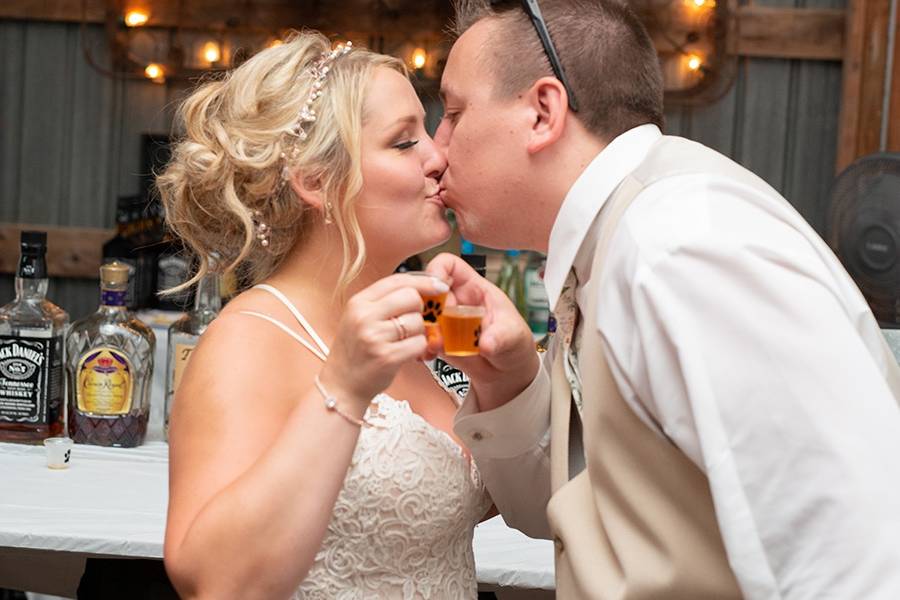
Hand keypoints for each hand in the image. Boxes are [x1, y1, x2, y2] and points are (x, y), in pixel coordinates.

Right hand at [319, 273, 449, 404]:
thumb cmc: (355, 351)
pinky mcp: (387, 357)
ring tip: (403, 341)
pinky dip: (419, 348)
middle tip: (412, 321)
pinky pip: (419, 343)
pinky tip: (406, 352)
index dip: (422, 281)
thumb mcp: (359, 318)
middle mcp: (364, 317)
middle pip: (411, 297)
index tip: (439, 285)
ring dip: (418, 332)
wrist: (341, 385)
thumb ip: (384, 302)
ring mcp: (375, 337)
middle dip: (420, 309)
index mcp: (358, 303)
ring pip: (418, 322)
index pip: (397, 280)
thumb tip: (421, 288)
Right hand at [426, 253, 539, 410]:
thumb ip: (500, 337)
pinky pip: (420, 338)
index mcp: (473, 287)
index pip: (449, 265)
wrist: (508, 371)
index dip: (437, 270)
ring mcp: (444, 321)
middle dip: (424, 306)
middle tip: (435, 327)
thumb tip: (486, 344)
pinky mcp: (437, 340)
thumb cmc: (514, 342)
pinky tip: (428, 356)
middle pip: (427, 289)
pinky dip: (419, 347)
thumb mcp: (513, 336)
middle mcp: (454, 301)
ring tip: (433, 348)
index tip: (437, 289)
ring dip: (420, 330)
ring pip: (419, 315)